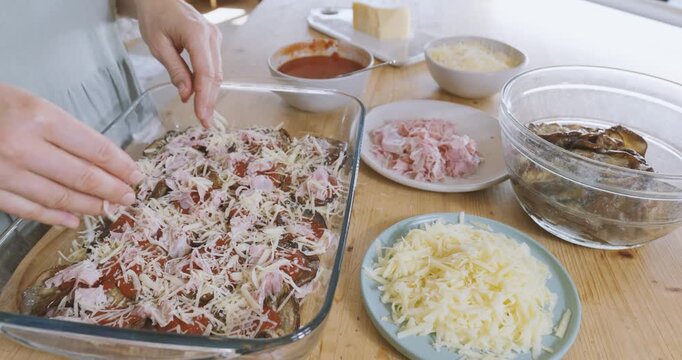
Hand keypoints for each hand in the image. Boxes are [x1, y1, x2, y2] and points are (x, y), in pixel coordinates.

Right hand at [0, 84, 141, 227]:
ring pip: (58, 196)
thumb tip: (105, 161)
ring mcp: (4, 172)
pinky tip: (74, 221)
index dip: (120, 166)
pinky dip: (54, 217)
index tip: (136, 175)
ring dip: (89, 205)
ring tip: (109, 208)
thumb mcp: (35, 105)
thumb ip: (67, 132)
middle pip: (81, 176)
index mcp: (40, 118)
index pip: (94, 148)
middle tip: (129, 197)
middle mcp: (23, 147)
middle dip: (111, 189)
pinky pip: (28, 209)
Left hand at [134, 0, 222, 126]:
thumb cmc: (154, 17)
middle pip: (215, 75)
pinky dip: (208, 83)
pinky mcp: (213, 42)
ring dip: (210, 94)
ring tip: (203, 114)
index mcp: (197, 34)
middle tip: (204, 122)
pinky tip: (202, 97)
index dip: (205, 97)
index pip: (205, 72)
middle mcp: (212, 35)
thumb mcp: (158, 46)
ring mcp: (215, 38)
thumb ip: (175, 70)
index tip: (201, 116)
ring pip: (217, 72)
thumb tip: (186, 95)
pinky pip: (214, 66)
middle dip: (210, 100)